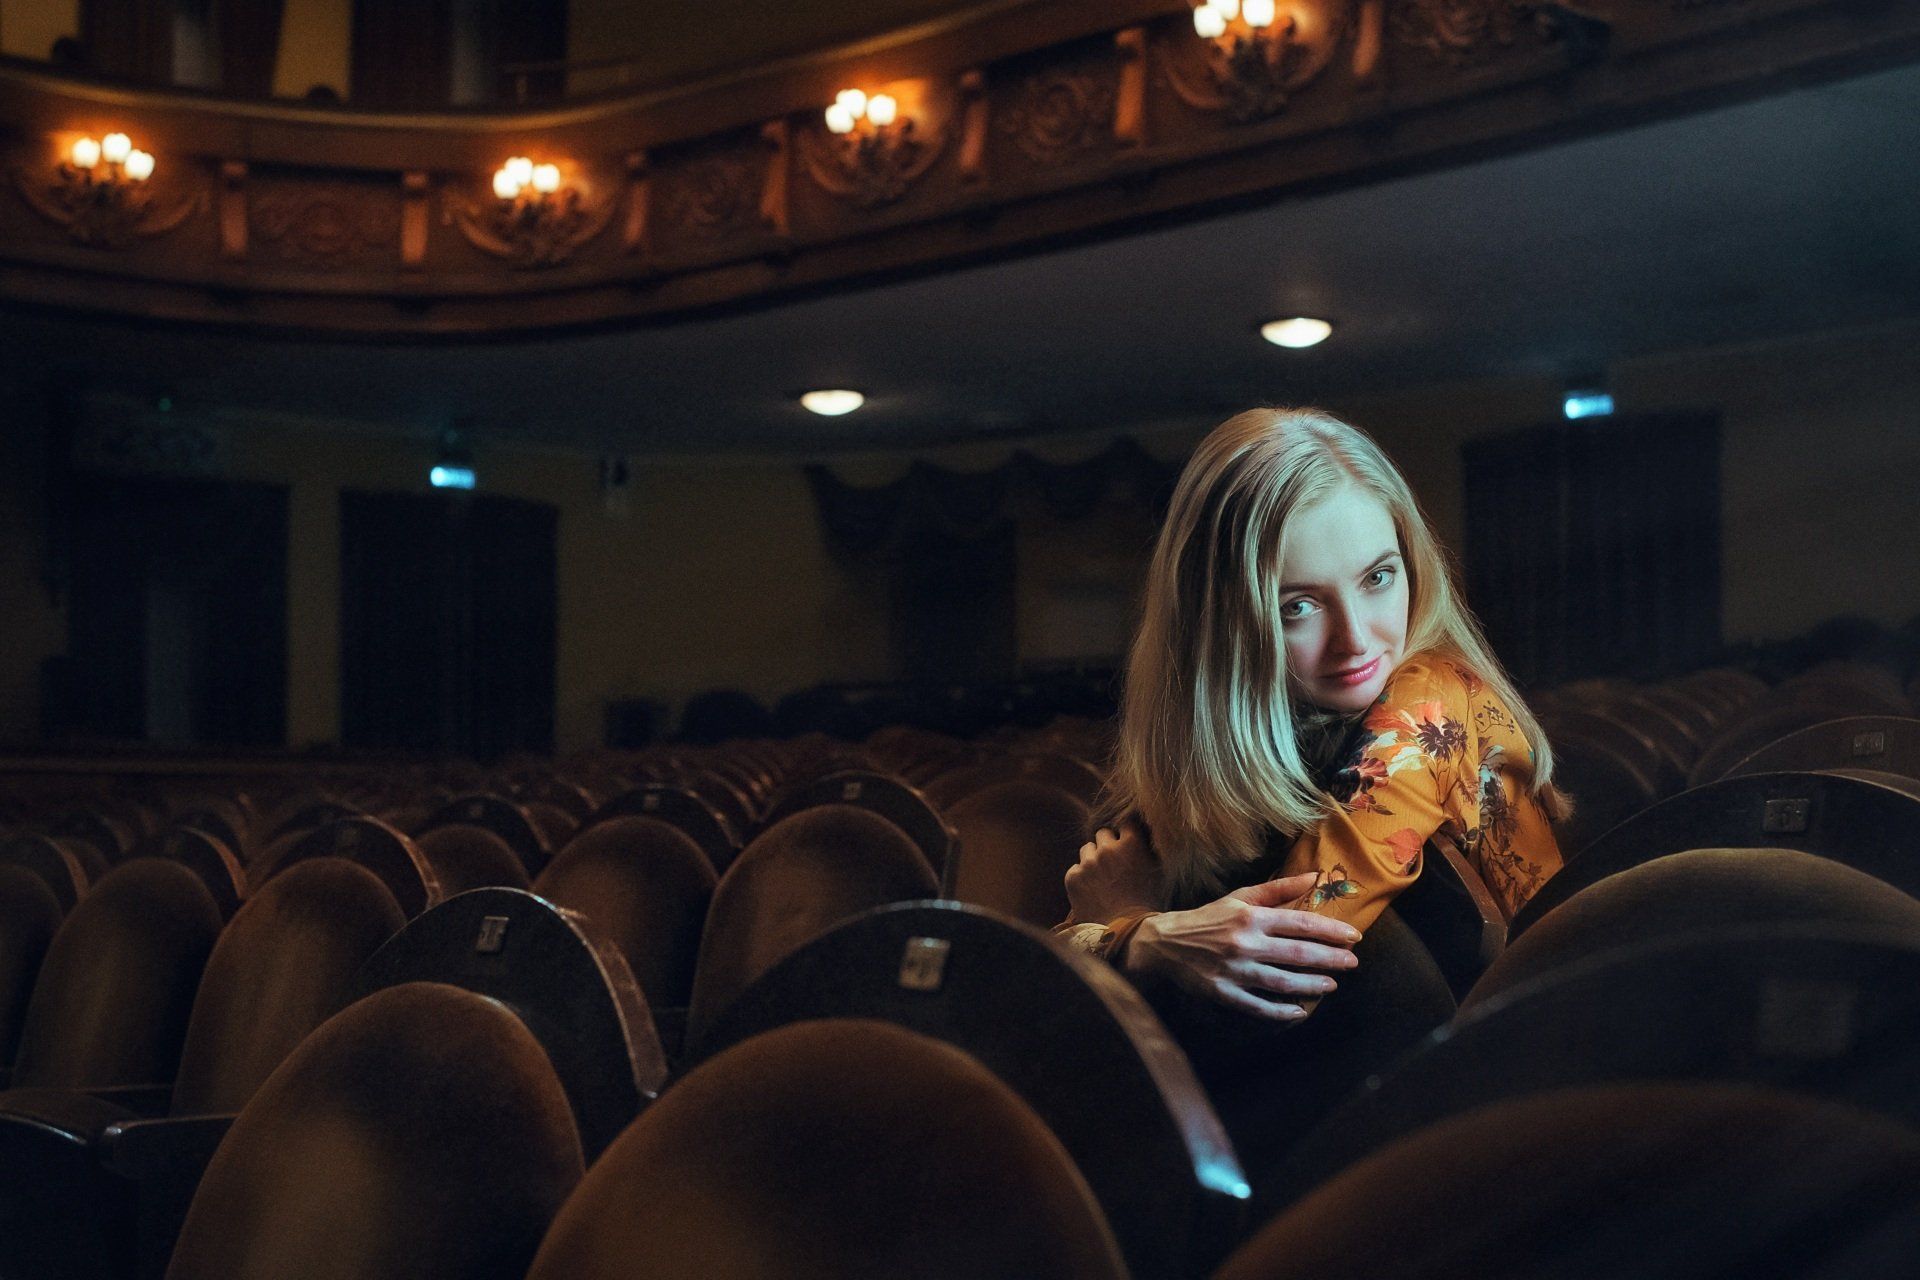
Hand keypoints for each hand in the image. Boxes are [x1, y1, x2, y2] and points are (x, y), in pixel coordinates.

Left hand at [1064, 818, 1159, 924]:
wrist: (1126, 933)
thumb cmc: (1148, 905)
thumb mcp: (1157, 872)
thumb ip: (1148, 850)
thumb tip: (1144, 837)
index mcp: (1131, 844)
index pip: (1125, 823)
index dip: (1126, 834)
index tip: (1127, 843)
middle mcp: (1107, 849)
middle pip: (1102, 833)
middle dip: (1107, 845)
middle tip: (1113, 863)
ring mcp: (1088, 862)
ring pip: (1087, 849)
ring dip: (1093, 859)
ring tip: (1101, 878)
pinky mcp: (1073, 877)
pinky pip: (1075, 869)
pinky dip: (1081, 877)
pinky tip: (1092, 891)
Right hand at [1123, 872, 1361, 1021]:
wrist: (1166, 943)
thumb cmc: (1210, 918)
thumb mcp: (1241, 897)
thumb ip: (1279, 889)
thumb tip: (1314, 877)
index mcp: (1251, 917)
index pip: (1300, 923)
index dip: (1331, 930)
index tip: (1353, 936)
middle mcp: (1245, 943)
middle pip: (1297, 954)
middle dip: (1330, 959)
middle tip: (1352, 963)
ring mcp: (1235, 970)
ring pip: (1282, 981)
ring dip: (1311, 985)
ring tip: (1331, 985)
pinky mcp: (1224, 993)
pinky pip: (1258, 1006)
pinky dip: (1280, 1011)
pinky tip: (1299, 1012)